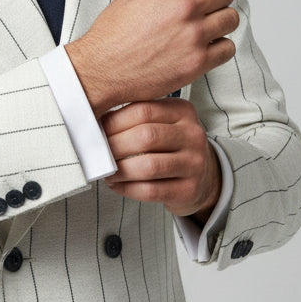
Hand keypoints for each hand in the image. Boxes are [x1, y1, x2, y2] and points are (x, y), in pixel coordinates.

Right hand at [66, 0, 238, 115]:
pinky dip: (219, 48)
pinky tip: (202, 47)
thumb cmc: (116, 29)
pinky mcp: (197, 61)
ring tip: (202, 28)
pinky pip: (228, 48)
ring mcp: (193, 34)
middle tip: (204, 8)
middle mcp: (184, 5)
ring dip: (220, 23)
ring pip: (231, 19)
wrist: (101, 67)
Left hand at [102, 98, 221, 221]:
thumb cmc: (172, 147)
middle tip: (99, 152)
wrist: (203, 177)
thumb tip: (97, 122)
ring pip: (149, 166)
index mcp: (183, 111)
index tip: (98, 130)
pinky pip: (151, 190)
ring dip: (120, 170)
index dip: (115, 121)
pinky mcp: (189, 190)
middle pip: (146, 137)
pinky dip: (127, 189)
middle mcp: (193, 135)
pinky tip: (117, 185)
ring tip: (107, 171)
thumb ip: (137, 117)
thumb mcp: (163, 123)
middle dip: (115, 146)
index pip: (144, 110)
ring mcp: (195, 164)